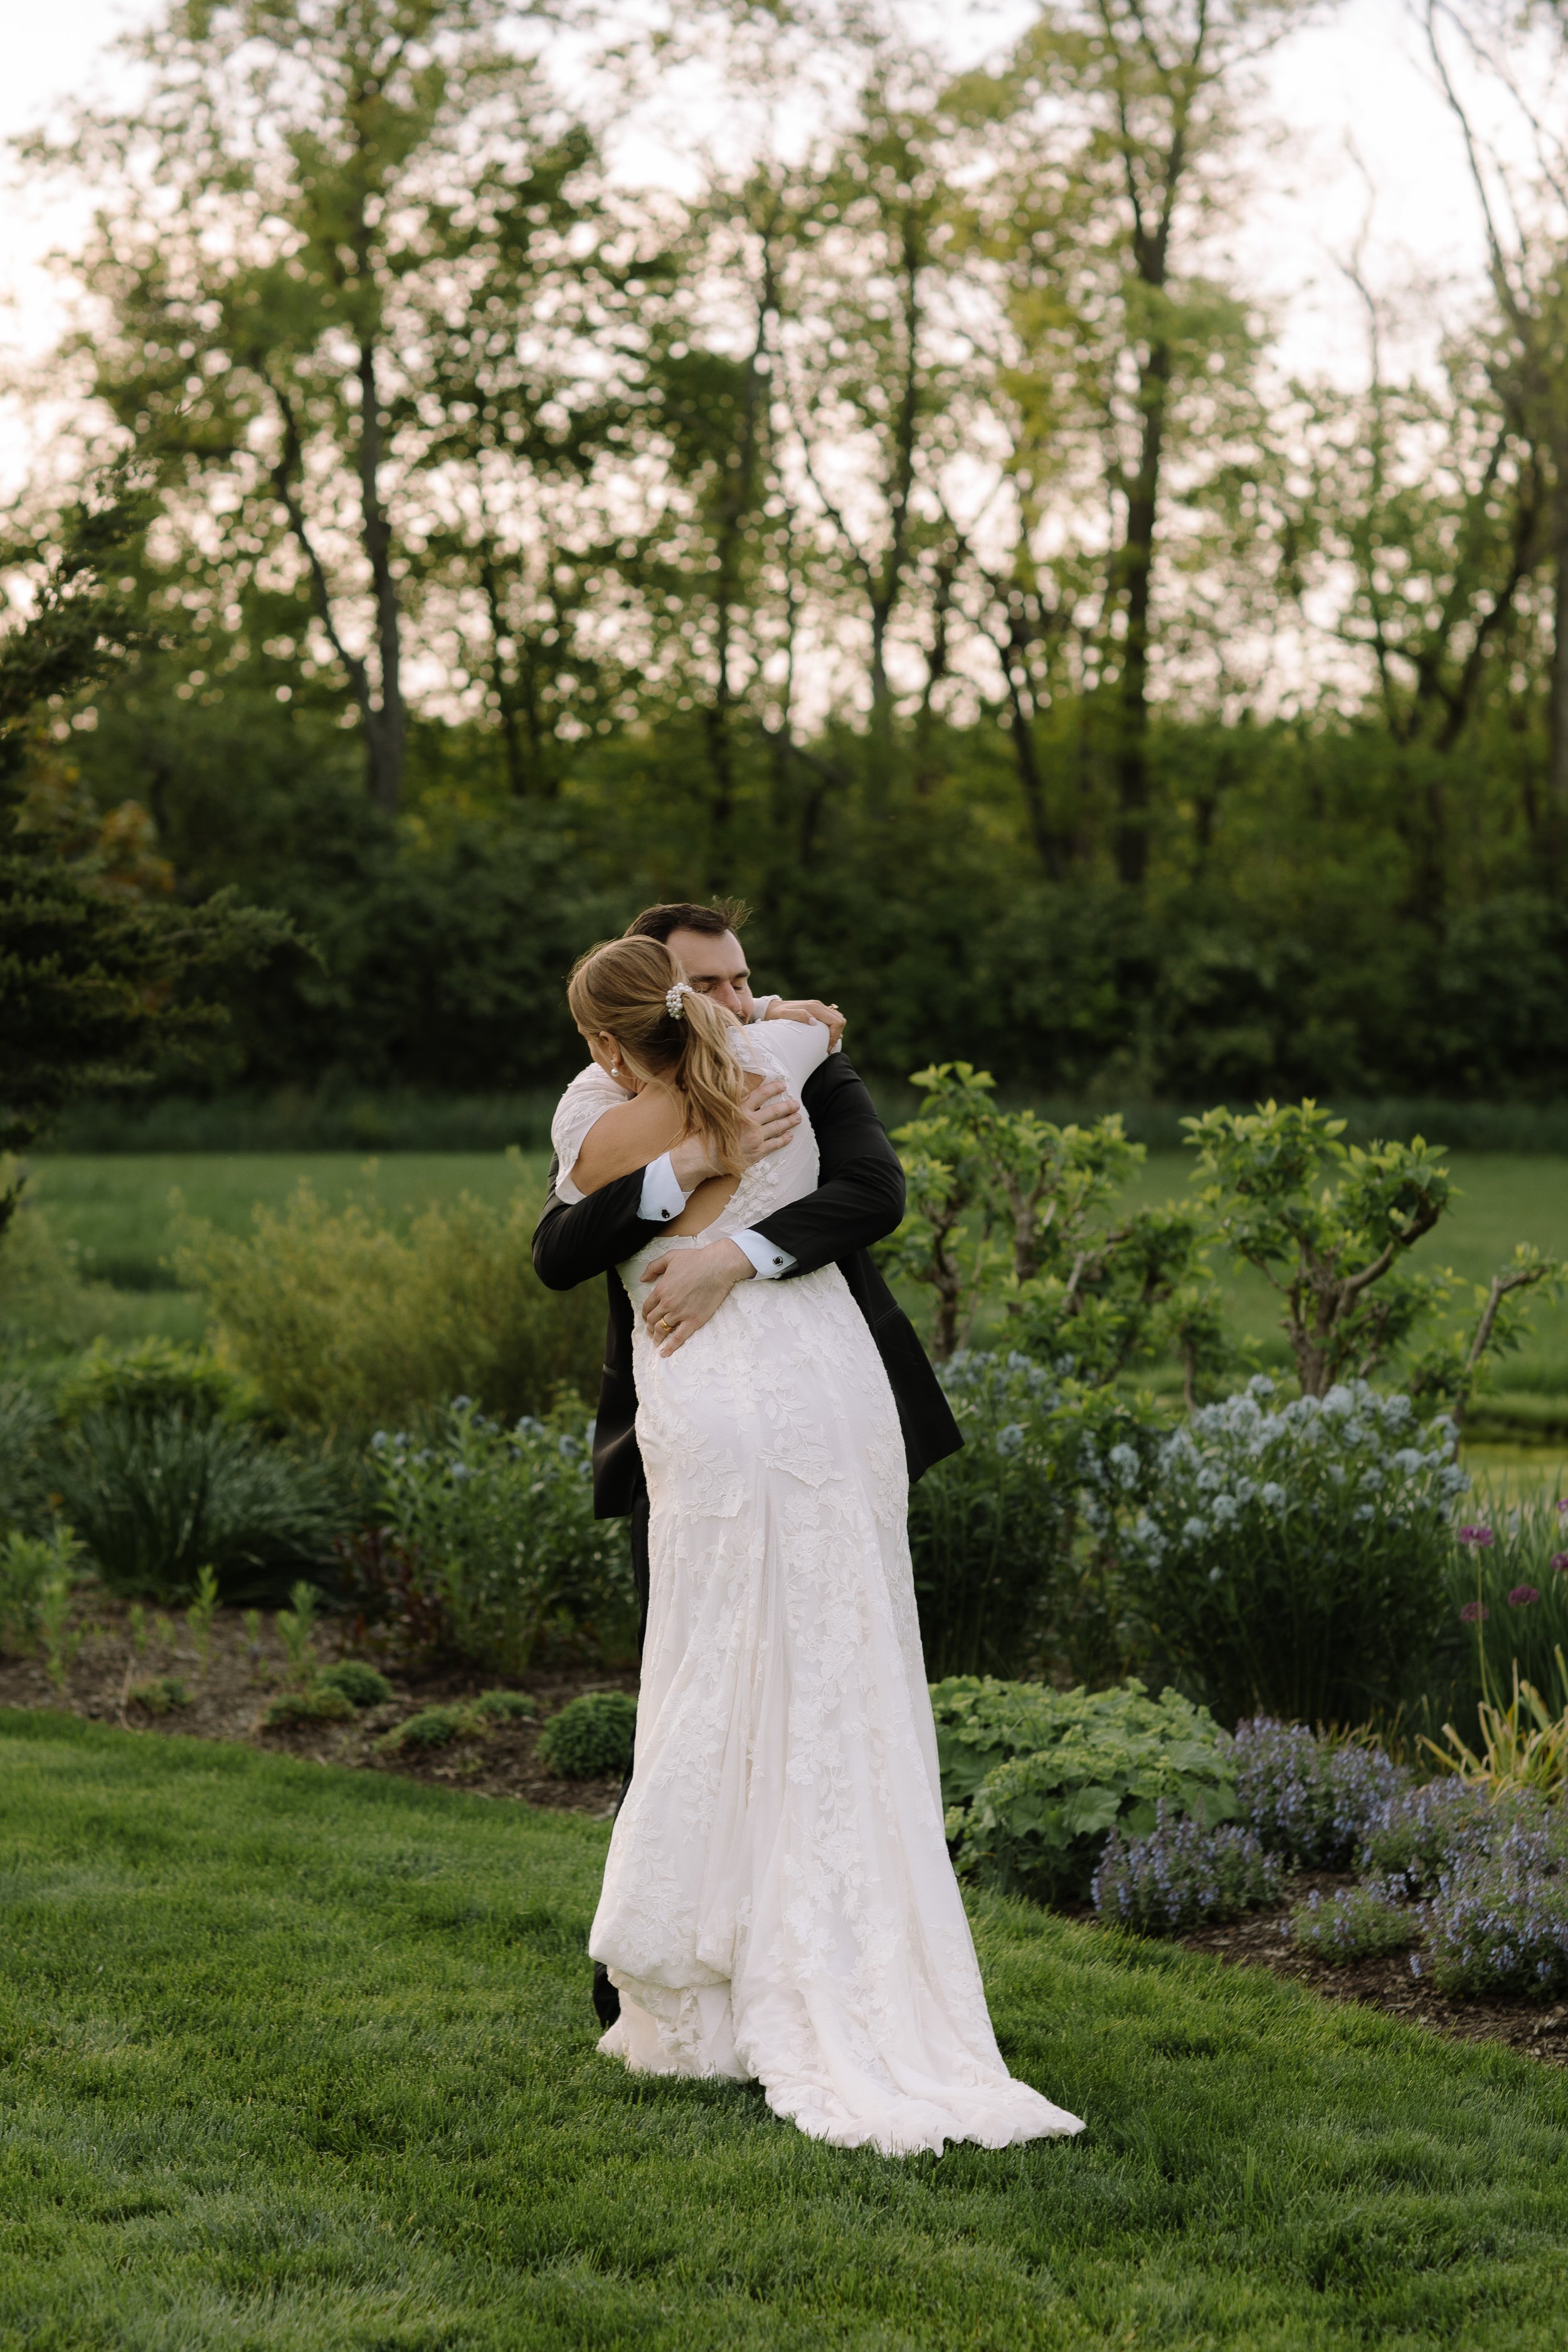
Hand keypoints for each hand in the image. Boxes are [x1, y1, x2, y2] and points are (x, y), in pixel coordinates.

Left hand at [640, 1239, 752, 1353]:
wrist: (717, 1267)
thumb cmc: (695, 1260)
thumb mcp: (670, 1257)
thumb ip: (653, 1267)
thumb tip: (642, 1278)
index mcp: (661, 1290)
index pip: (647, 1308)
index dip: (645, 1315)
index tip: (647, 1318)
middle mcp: (667, 1304)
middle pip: (652, 1321)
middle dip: (649, 1328)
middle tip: (651, 1332)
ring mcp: (680, 1314)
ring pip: (662, 1330)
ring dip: (656, 1338)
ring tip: (656, 1342)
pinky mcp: (693, 1321)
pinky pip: (678, 1338)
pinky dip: (670, 1347)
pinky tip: (664, 1353)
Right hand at [667, 1077, 798, 1188]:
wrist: (701, 1156)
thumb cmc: (706, 1133)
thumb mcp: (716, 1112)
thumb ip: (731, 1103)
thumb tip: (741, 1091)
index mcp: (739, 1108)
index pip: (761, 1094)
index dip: (774, 1088)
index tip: (783, 1085)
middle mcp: (749, 1121)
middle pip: (774, 1111)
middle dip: (788, 1106)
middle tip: (796, 1104)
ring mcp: (754, 1137)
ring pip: (777, 1127)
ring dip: (789, 1121)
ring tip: (798, 1117)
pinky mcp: (756, 1152)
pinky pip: (774, 1144)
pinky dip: (784, 1139)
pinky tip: (789, 1135)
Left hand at [765, 996, 845, 1049]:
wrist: (771, 1007)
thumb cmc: (776, 1014)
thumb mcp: (784, 1015)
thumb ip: (799, 1015)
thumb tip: (814, 1022)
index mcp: (814, 1007)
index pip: (836, 1021)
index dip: (835, 1035)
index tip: (828, 1047)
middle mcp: (819, 1005)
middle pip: (840, 1020)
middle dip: (837, 1035)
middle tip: (828, 1048)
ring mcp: (819, 1007)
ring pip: (838, 1019)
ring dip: (837, 1032)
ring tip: (828, 1044)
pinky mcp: (817, 1010)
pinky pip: (832, 1018)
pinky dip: (833, 1028)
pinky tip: (826, 1037)